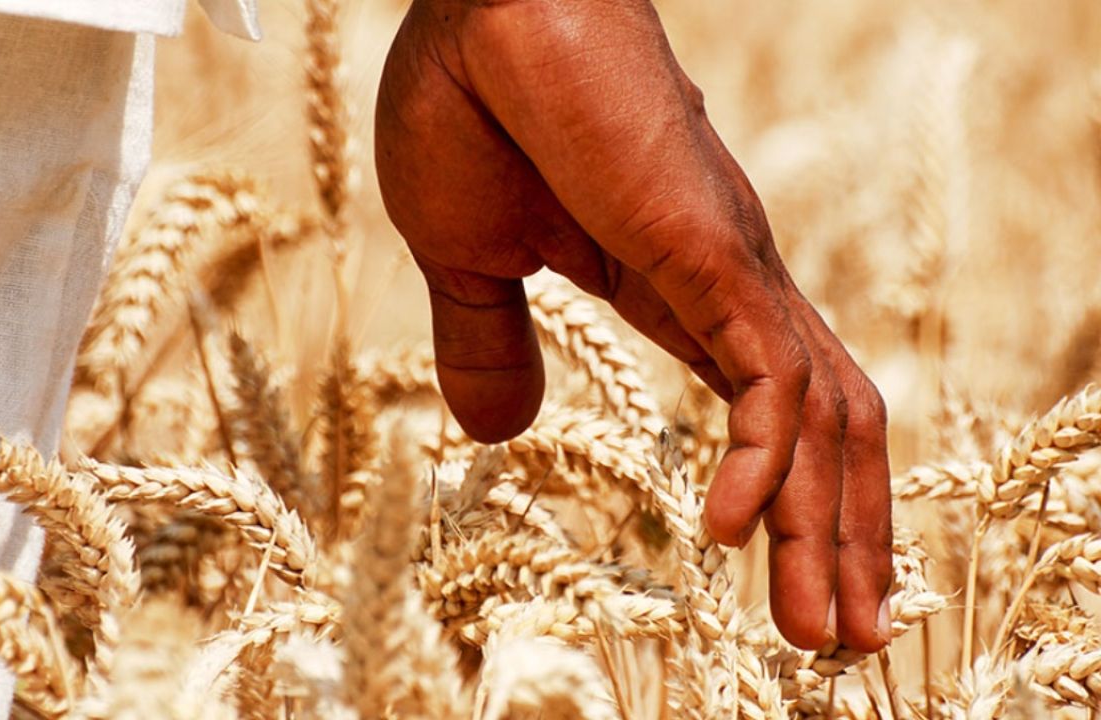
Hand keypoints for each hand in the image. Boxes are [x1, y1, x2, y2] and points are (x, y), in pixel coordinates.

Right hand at [374, 0, 891, 651]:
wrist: (483, 5)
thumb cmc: (468, 106)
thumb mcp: (464, 260)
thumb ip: (485, 343)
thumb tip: (494, 435)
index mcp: (675, 291)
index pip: (766, 415)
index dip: (794, 506)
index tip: (794, 591)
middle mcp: (728, 288)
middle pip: (825, 434)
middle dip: (843, 543)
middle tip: (845, 645)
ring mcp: (730, 269)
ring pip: (824, 419)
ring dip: (834, 532)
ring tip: (833, 635)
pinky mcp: (711, 250)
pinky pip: (768, 376)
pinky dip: (765, 463)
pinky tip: (732, 532)